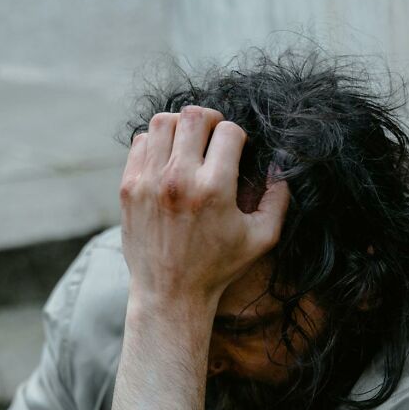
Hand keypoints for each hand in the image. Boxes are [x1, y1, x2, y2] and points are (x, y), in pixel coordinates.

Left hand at [119, 105, 289, 307]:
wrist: (170, 293)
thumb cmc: (218, 267)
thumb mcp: (261, 238)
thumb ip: (278, 199)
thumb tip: (278, 163)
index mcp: (214, 189)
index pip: (229, 131)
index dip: (237, 137)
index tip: (235, 151)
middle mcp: (179, 180)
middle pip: (194, 116)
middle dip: (210, 120)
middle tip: (213, 136)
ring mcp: (149, 182)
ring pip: (164, 120)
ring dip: (181, 126)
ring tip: (188, 143)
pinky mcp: (129, 188)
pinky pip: (141, 142)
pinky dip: (157, 142)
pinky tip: (167, 159)